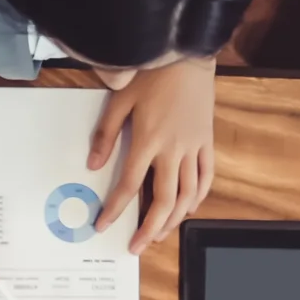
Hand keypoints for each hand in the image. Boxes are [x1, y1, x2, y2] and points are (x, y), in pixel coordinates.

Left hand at [90, 57, 216, 253]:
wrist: (187, 54)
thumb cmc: (151, 73)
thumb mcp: (120, 99)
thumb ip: (106, 135)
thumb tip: (93, 165)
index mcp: (148, 140)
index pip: (128, 185)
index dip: (115, 209)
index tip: (103, 225)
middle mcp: (173, 149)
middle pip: (163, 200)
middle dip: (148, 228)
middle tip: (136, 246)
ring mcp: (193, 147)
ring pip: (187, 195)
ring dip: (173, 220)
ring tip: (159, 235)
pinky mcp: (207, 141)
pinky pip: (206, 176)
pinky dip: (198, 196)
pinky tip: (188, 208)